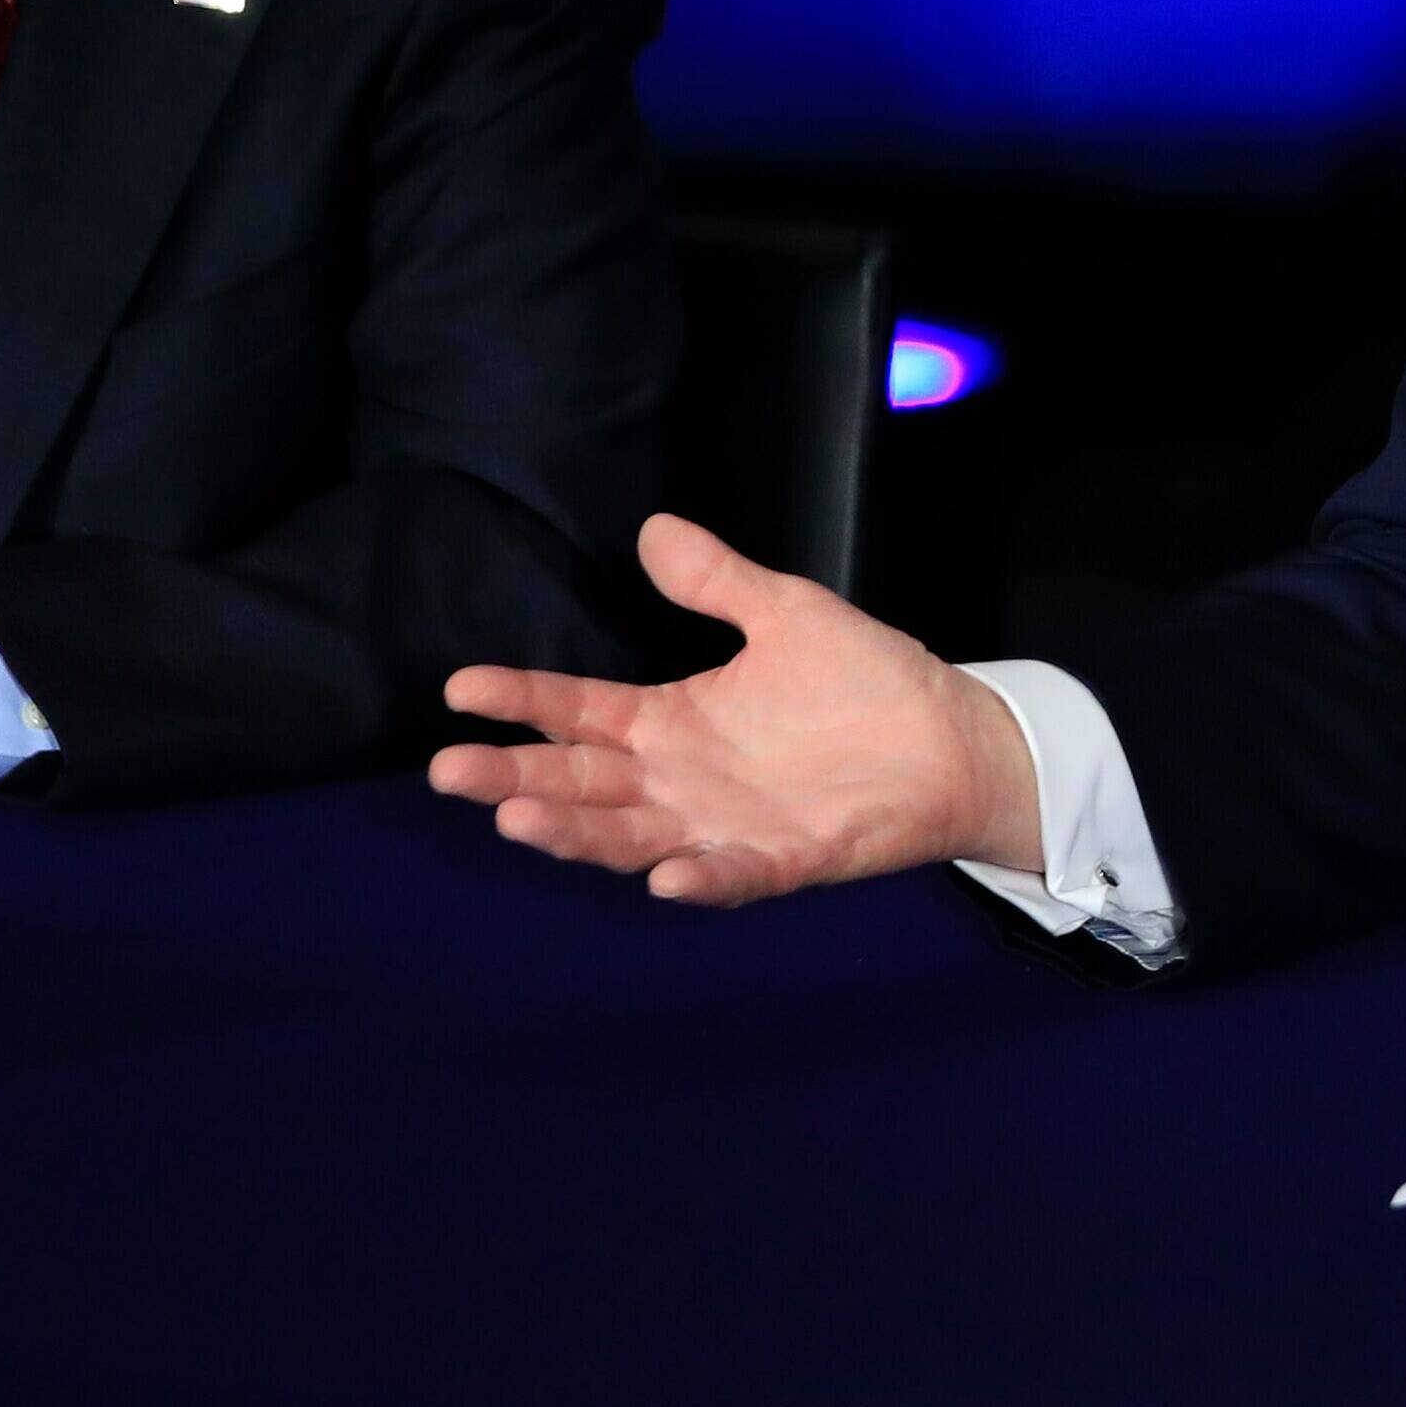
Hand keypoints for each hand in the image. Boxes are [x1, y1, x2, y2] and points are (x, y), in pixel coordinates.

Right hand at [431, 513, 1040, 903]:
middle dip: (515, 780)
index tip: (460, 688)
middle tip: (451, 772)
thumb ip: (716, 581)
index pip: (578, 713)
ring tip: (520, 820)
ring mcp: (727, 827)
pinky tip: (666, 876)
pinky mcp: (786, 859)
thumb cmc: (866, 682)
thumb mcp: (785, 614)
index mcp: (672, 723)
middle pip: (581, 785)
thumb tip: (652, 528)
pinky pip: (734, 875)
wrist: (954, 739)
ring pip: (631, 836)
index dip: (520, 701)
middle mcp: (682, 782)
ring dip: (577, 834)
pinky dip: (701, 878)